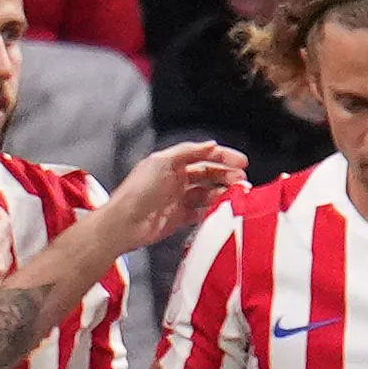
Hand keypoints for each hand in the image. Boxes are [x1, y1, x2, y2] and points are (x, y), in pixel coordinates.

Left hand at [103, 139, 249, 253]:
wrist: (125, 224)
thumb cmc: (138, 192)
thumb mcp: (162, 162)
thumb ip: (188, 151)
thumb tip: (210, 144)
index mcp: (171, 163)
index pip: (202, 156)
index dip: (222, 157)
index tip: (240, 161)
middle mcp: (176, 179)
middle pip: (208, 174)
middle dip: (227, 175)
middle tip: (241, 180)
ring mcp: (178, 198)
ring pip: (208, 192)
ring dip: (222, 192)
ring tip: (234, 195)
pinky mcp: (179, 216)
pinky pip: (202, 211)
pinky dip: (213, 210)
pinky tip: (221, 209)